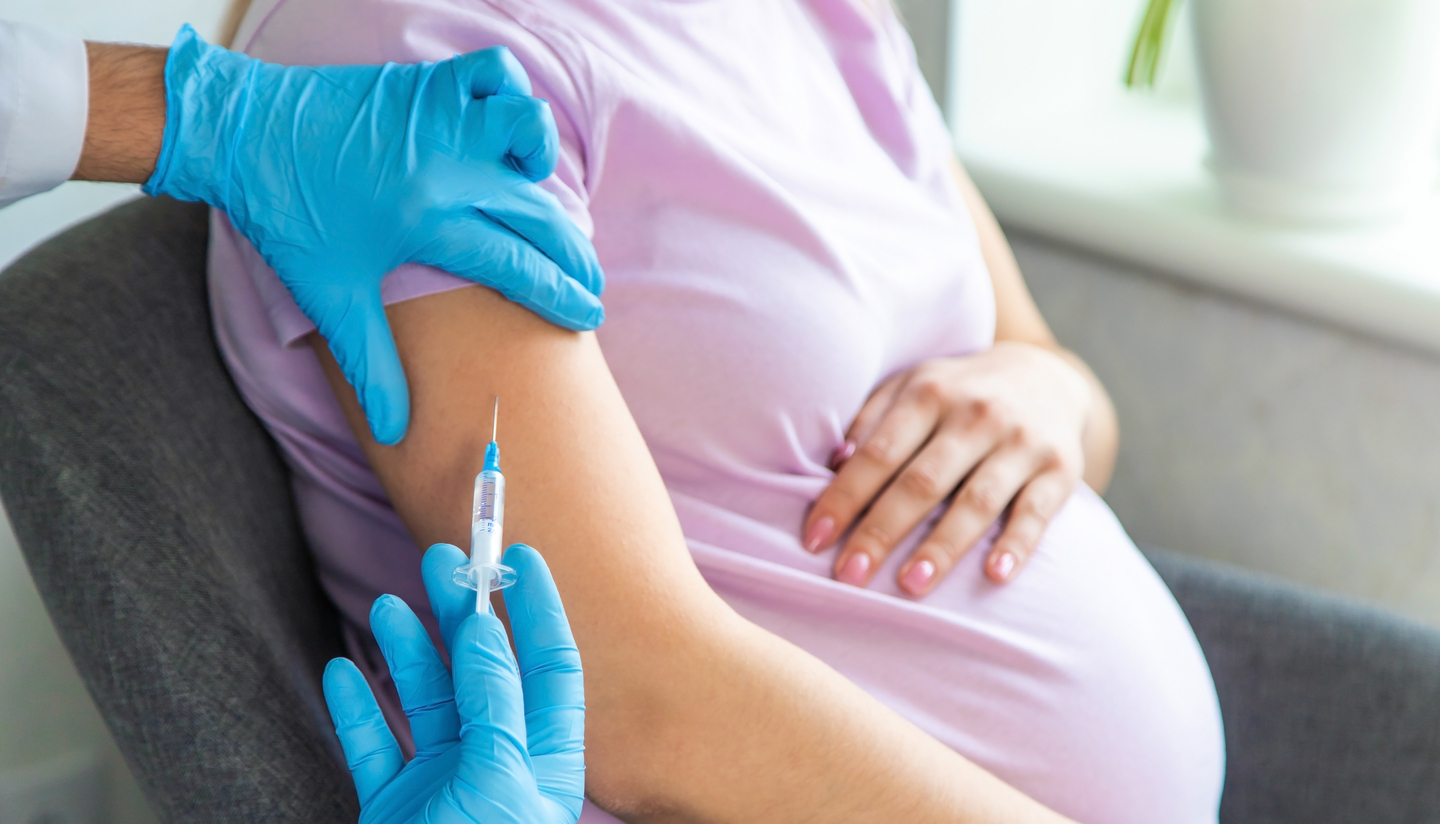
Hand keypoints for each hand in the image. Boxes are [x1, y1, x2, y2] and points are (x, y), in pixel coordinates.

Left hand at [144, 25, 603, 445]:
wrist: (241, 135)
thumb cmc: (288, 218)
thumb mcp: (329, 297)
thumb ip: (372, 366)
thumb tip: (396, 433)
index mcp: (428, 222)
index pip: (519, 267)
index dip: (562, 296)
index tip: (589, 315)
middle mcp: (445, 168)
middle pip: (539, 213)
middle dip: (575, 255)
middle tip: (588, 282)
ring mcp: (439, 120)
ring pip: (528, 129)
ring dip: (544, 165)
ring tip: (539, 199)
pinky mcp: (426, 85)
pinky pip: (493, 72)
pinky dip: (508, 94)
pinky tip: (501, 130)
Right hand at [323, 543, 583, 823]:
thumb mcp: (498, 779)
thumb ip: (493, 701)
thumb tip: (483, 626)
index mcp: (543, 760)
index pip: (551, 668)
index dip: (538, 608)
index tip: (520, 555)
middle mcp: (496, 763)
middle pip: (481, 670)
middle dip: (460, 613)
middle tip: (442, 559)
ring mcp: (442, 784)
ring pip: (425, 700)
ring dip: (406, 651)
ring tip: (385, 606)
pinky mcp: (394, 807)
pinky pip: (372, 746)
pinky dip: (356, 708)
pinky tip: (340, 671)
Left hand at [802, 342, 1089, 595]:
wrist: (1045, 376)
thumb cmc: (956, 393)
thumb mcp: (912, 386)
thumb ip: (871, 420)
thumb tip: (831, 464)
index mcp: (929, 393)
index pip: (878, 453)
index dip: (844, 498)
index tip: (814, 541)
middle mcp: (976, 414)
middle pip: (921, 482)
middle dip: (881, 531)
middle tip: (849, 577)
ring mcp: (1021, 441)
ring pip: (976, 501)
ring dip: (942, 546)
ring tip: (910, 585)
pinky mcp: (1061, 468)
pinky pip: (1036, 511)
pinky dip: (1018, 543)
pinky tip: (995, 574)